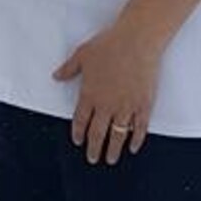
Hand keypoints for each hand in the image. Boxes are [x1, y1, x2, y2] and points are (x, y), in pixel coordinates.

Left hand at [54, 23, 161, 164]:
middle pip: (98, 133)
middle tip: (93, 159)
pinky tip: (133, 147)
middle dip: (94, 149)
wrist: (137, 40)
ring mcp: (126, 107)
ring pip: (118, 135)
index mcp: (89, 95)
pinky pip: (140, 128)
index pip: (81, 121)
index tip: (79, 142)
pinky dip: (136, 139)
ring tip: (111, 160)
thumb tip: (56, 76)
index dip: (79, 133)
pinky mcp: (143, 105)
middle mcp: (106, 105)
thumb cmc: (109, 44)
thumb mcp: (82, 55)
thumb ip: (68, 69)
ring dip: (113, 149)